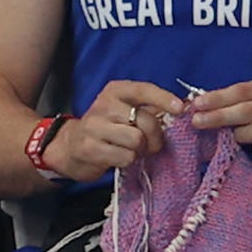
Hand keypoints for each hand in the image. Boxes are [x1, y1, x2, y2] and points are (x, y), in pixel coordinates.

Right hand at [44, 79, 182, 180]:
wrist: (69, 147)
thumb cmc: (105, 128)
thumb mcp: (123, 112)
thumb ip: (149, 109)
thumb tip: (182, 108)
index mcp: (115, 91)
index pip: (143, 90)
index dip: (163, 98)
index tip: (180, 108)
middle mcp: (103, 105)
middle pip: (145, 121)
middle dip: (155, 137)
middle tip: (152, 145)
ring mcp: (94, 127)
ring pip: (136, 140)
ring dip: (140, 151)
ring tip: (133, 151)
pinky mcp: (89, 148)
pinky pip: (125, 157)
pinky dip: (128, 161)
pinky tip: (119, 158)